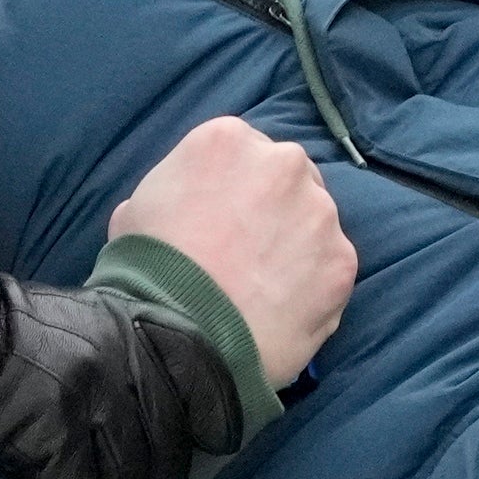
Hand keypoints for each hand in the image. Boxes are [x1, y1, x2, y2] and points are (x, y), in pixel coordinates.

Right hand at [0, 263, 242, 478]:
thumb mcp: (61, 322)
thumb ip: (107, 353)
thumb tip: (135, 418)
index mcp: (121, 320)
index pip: (194, 359)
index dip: (214, 404)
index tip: (221, 443)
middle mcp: (115, 354)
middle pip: (162, 439)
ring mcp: (87, 392)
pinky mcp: (52, 431)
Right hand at [103, 115, 354, 393]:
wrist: (177, 337)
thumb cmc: (145, 271)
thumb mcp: (135, 209)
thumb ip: (176, 190)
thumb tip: (188, 206)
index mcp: (227, 140)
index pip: (245, 152)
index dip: (235, 189)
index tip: (225, 219)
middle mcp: (284, 163)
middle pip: (289, 178)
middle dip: (274, 208)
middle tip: (248, 252)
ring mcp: (320, 212)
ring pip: (316, 222)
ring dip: (298, 245)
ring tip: (264, 288)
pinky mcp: (342, 261)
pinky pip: (330, 268)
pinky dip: (313, 287)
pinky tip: (282, 311)